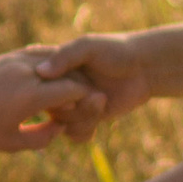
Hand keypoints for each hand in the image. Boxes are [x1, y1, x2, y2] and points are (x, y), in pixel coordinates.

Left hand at [0, 49, 104, 150]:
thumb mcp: (9, 142)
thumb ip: (41, 139)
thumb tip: (62, 127)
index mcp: (30, 97)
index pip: (75, 91)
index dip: (87, 100)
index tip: (90, 110)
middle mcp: (28, 74)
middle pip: (71, 73)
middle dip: (83, 86)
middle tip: (86, 100)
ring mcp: (20, 60)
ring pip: (59, 61)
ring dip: (70, 72)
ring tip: (71, 89)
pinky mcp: (12, 54)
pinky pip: (43, 54)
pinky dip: (55, 64)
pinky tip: (55, 77)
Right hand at [33, 32, 163, 141]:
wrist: (144, 67)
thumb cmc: (116, 50)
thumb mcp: (89, 46)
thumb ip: (65, 56)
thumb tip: (40, 72)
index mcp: (54, 69)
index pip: (38, 89)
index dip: (55, 95)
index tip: (79, 90)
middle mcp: (58, 89)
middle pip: (50, 111)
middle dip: (73, 109)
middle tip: (98, 95)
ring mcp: (72, 105)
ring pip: (61, 126)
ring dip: (83, 119)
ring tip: (102, 101)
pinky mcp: (86, 118)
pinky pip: (74, 135)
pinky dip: (85, 131)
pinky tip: (100, 117)